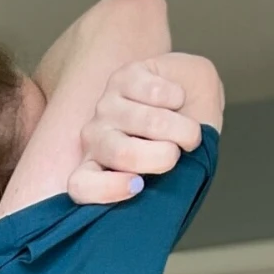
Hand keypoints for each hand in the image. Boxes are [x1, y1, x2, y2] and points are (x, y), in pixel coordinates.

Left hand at [67, 58, 203, 204]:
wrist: (192, 94)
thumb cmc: (177, 144)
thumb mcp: (173, 173)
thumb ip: (162, 187)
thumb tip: (165, 196)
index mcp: (96, 170)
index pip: (81, 186)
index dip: (107, 190)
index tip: (138, 186)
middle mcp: (94, 138)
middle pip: (121, 154)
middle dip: (162, 156)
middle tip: (178, 154)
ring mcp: (106, 105)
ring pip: (146, 122)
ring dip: (180, 128)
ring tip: (190, 131)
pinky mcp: (123, 77)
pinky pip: (155, 92)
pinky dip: (176, 98)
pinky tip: (177, 101)